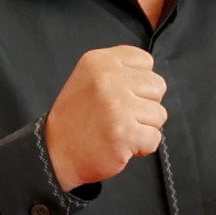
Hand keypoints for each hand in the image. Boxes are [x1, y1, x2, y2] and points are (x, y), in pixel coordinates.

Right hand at [43, 46, 165, 189]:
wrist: (56, 152)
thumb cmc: (76, 118)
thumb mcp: (88, 77)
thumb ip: (119, 71)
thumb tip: (151, 77)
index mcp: (100, 61)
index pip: (145, 61)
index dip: (139, 82)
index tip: (122, 94)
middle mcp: (109, 79)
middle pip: (157, 86)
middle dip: (145, 104)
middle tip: (120, 115)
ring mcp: (117, 106)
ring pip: (159, 114)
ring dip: (144, 127)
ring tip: (119, 129)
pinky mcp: (125, 133)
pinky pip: (155, 138)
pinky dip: (142, 147)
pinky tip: (121, 144)